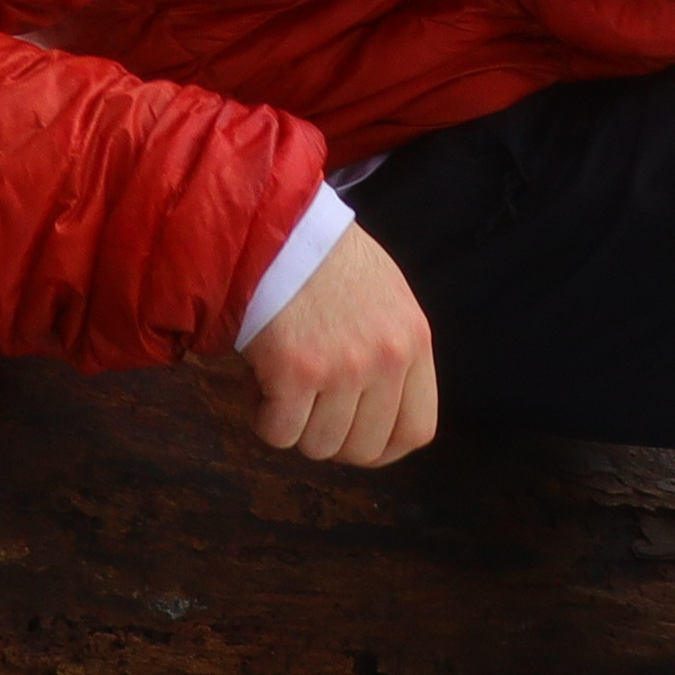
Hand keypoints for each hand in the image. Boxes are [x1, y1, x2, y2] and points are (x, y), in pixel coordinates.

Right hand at [242, 223, 439, 465]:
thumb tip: (379, 411)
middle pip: (362, 449)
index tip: (353, 439)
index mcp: (413, 341)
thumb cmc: (323, 259)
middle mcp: (386, 359)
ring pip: (317, 445)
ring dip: (292, 423)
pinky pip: (278, 432)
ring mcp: (343, 368)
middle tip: (305, 405)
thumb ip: (392, 351)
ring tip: (280, 379)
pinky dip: (261, 414)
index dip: (382, 448)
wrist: (276, 225)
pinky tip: (258, 377)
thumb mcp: (386, 298)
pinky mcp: (296, 372)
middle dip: (328, 437)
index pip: (416, 431)